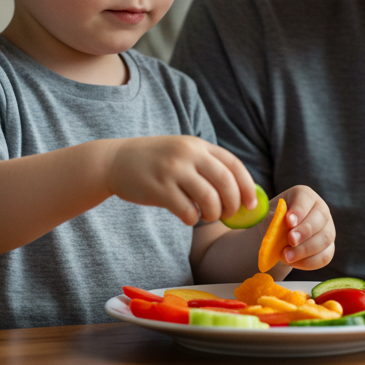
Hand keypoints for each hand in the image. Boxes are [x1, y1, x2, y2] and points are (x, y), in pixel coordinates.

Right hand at [104, 136, 258, 224]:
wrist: (114, 161)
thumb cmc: (154, 161)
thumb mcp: (182, 152)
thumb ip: (206, 165)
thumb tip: (239, 193)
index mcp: (197, 145)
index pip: (233, 164)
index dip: (246, 186)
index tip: (250, 204)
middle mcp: (188, 154)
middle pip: (225, 182)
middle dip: (233, 204)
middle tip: (228, 214)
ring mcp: (173, 171)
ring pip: (209, 199)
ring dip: (213, 214)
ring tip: (207, 215)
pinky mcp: (159, 189)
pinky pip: (188, 211)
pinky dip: (192, 219)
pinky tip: (187, 216)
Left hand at [275, 185, 335, 269]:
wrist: (274, 241)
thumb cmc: (271, 224)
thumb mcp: (266, 219)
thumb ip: (271, 220)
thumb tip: (275, 223)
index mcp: (303, 195)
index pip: (305, 198)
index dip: (299, 210)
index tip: (289, 222)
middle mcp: (320, 209)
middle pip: (321, 217)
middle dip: (305, 231)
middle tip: (290, 241)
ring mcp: (327, 228)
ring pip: (325, 239)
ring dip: (305, 250)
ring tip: (286, 256)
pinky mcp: (328, 247)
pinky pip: (324, 256)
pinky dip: (308, 262)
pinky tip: (292, 262)